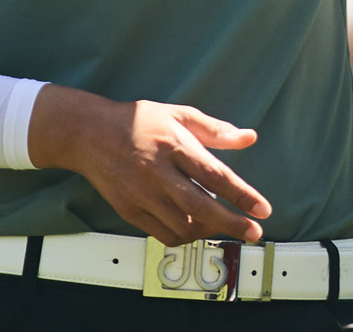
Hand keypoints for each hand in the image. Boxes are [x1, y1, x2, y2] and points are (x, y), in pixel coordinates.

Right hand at [28, 86, 271, 244]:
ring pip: (182, 225)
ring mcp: (141, 194)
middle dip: (231, 223)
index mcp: (174, 145)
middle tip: (254, 233)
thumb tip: (249, 137)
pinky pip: (162, 233)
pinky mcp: (129, 210)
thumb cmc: (139, 121)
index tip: (263, 210)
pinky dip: (184, 236)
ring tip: (224, 227)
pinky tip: (196, 229)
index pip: (215, 175)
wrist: (89, 134)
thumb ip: (215, 129)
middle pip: (200, 206)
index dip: (242, 195)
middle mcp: (158, 173)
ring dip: (209, 231)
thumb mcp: (179, 114)